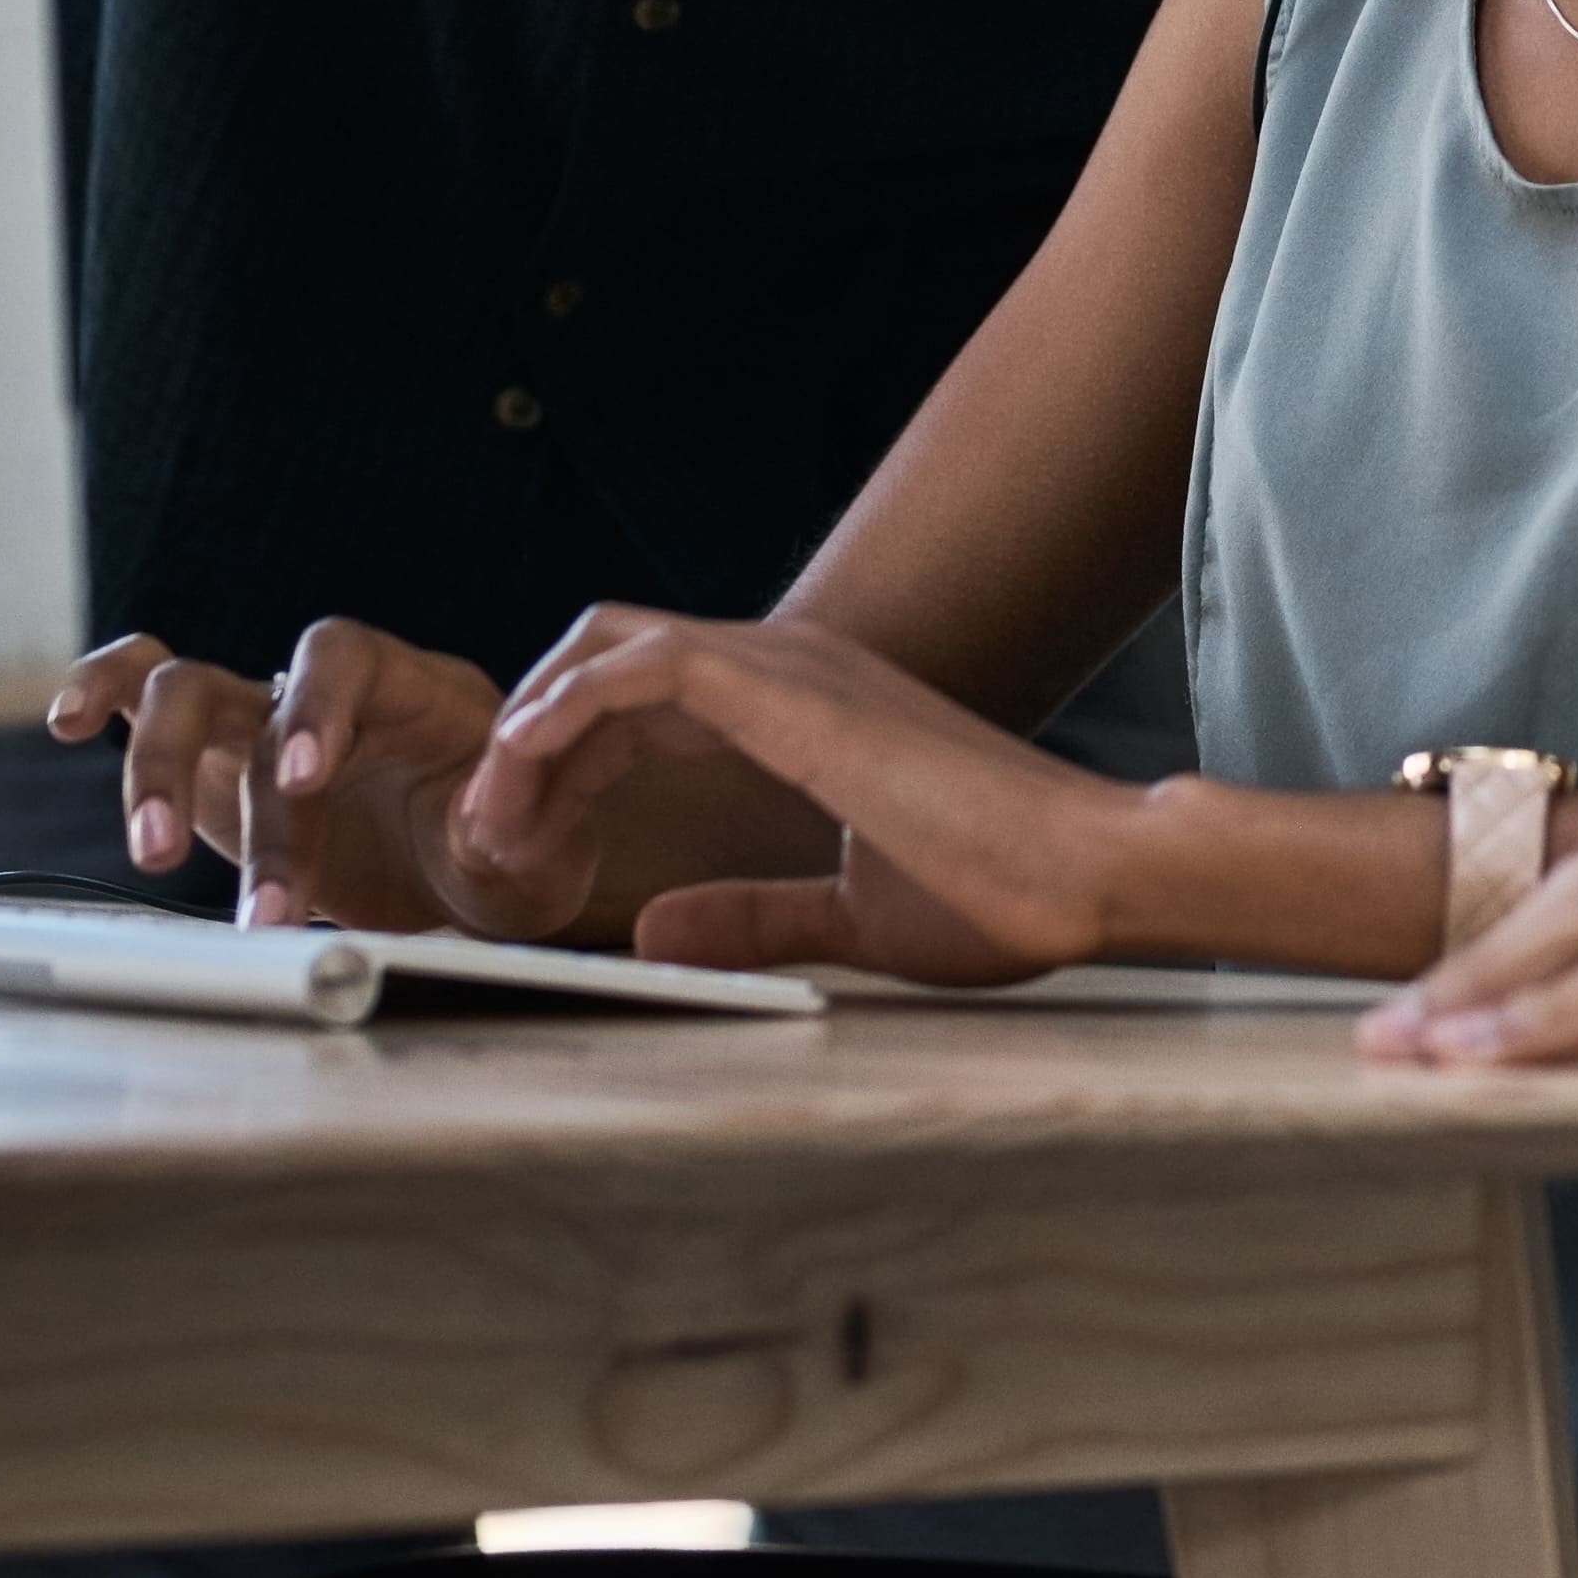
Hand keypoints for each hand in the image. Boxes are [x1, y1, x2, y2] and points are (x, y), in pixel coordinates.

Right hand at [51, 623, 521, 931]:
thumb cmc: (505, 848)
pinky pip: (142, 699)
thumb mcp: (531, 853)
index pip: (350, 659)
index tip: (303, 776)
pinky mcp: (212, 761)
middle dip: (237, 789)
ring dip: (152, 768)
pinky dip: (100, 694)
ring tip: (152, 855)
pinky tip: (67, 722)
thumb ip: (512, 835)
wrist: (473, 867)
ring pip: (181, 690)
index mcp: (414, 690)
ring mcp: (261, 718)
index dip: (318, 707)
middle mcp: (327, 694)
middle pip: (255, 691)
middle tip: (242, 891)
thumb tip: (486, 827)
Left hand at [472, 605, 1129, 987]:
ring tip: (493, 818)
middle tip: (489, 836)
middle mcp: (794, 666)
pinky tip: (529, 770)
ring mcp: (796, 668)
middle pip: (607, 658)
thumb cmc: (1000, 891)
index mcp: (806, 708)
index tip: (524, 852)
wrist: (1088, 873)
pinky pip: (644, 669)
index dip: (565, 766)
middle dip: (529, 744)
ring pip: (610, 649)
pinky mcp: (795, 694)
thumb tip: (654, 928)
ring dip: (532, 729)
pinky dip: (570, 709)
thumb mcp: (846, 917)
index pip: (645, 700)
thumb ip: (753, 913)